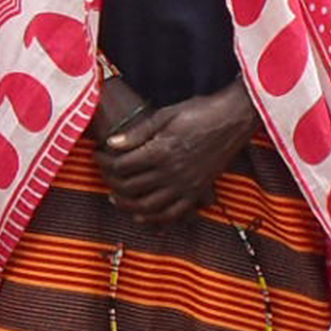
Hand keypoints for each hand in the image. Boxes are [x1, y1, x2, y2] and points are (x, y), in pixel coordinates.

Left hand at [98, 84, 257, 225]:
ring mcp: (185, 185)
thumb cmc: (199, 111)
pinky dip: (154, 218)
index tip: (97, 154)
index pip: (121, 165)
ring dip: (127, 205)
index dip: (104, 162)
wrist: (233, 119)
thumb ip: (137, 133)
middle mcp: (172, 172)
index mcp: (161, 151)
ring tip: (115, 197)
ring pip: (148, 206)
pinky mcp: (197, 191)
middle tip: (104, 173)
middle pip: (130, 188)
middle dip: (111, 182)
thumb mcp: (165, 115)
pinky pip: (173, 213)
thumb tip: (111, 144)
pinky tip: (141, 216)